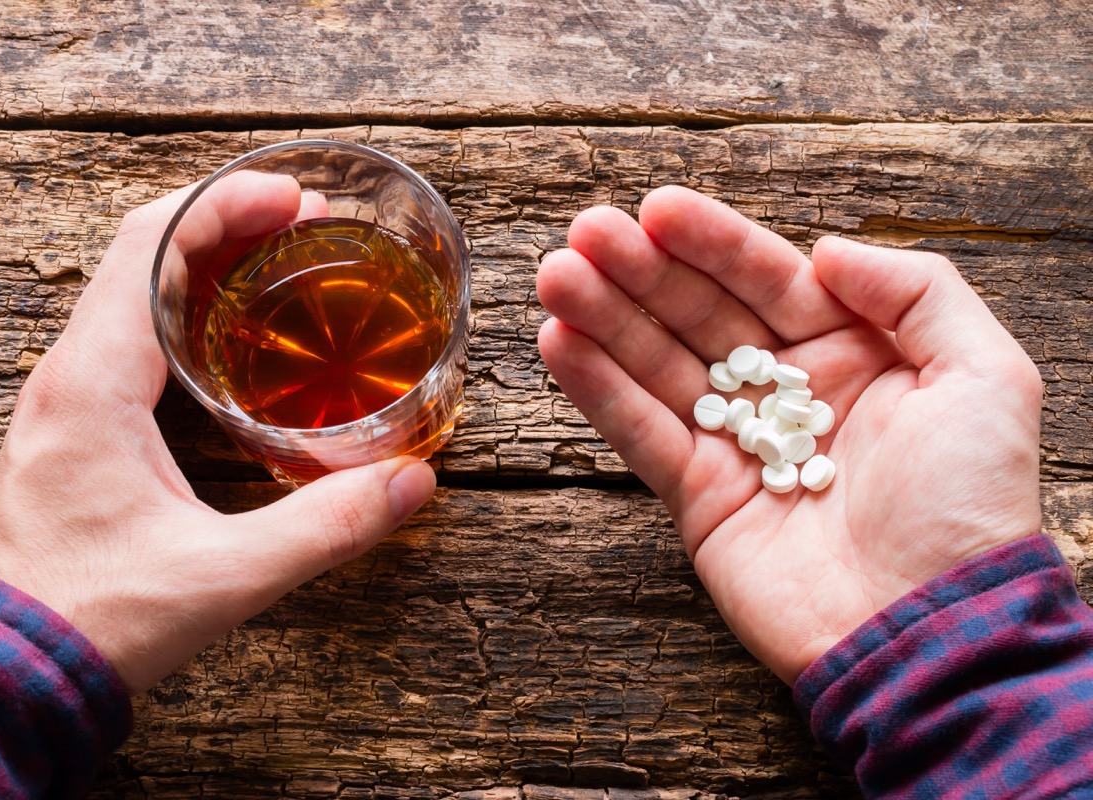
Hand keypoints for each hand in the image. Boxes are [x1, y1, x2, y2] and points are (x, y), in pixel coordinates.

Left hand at [0, 174, 436, 694]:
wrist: (4, 672)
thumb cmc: (91, 620)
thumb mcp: (224, 576)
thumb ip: (325, 527)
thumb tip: (411, 484)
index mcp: (94, 382)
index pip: (151, 246)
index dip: (225, 204)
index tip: (294, 198)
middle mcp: (70, 374)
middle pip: (142, 252)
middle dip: (225, 220)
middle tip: (303, 221)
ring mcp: (66, 399)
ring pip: (131, 290)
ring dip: (202, 259)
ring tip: (277, 258)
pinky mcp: (74, 427)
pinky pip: (127, 333)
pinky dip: (183, 306)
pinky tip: (233, 336)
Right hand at [536, 186, 1041, 683]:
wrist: (931, 629)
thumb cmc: (969, 506)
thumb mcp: (986, 376)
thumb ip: (917, 292)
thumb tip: (826, 250)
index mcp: (853, 354)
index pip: (769, 281)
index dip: (713, 243)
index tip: (657, 208)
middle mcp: (788, 393)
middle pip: (700, 315)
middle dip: (642, 271)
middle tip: (585, 232)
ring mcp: (738, 446)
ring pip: (659, 366)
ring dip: (605, 318)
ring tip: (555, 274)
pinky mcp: (699, 498)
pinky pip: (640, 433)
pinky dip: (597, 390)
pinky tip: (558, 341)